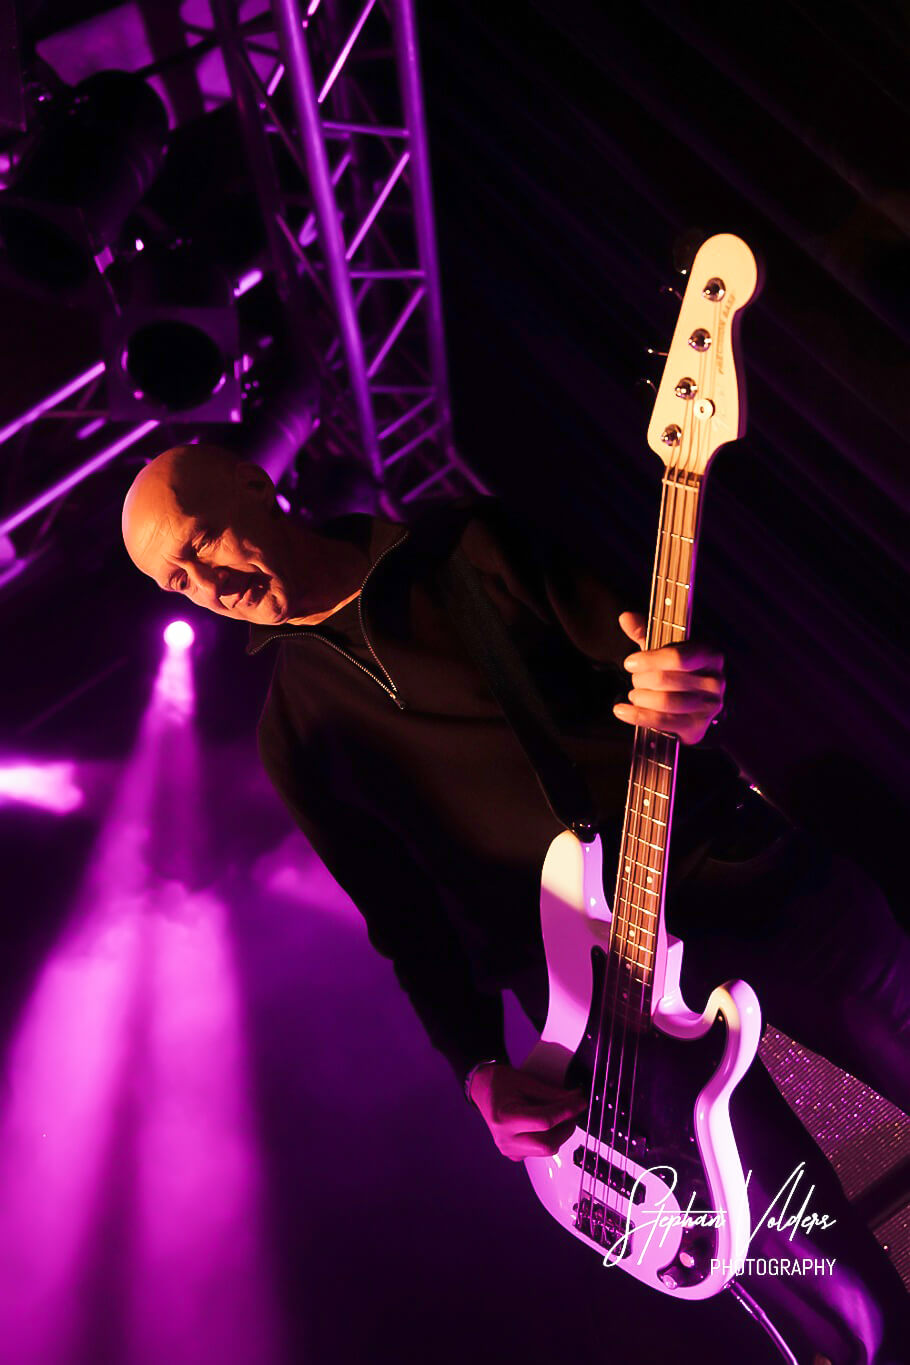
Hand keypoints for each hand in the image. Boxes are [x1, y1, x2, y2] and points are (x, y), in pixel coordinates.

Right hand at [468, 1062, 585, 1160]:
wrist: (483, 1090)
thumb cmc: (500, 1084)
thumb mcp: (527, 1082)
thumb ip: (553, 1094)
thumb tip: (576, 1099)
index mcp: (505, 1118)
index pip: (544, 1122)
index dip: (566, 1112)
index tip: (580, 1102)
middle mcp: (505, 1139)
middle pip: (547, 1144)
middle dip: (566, 1127)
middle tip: (573, 1111)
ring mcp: (509, 1149)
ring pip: (546, 1150)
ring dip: (559, 1134)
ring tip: (560, 1115)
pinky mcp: (514, 1154)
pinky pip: (539, 1152)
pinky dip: (549, 1138)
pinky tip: (547, 1125)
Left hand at [612, 611, 724, 745]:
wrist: (697, 703)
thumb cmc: (680, 672)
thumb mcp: (665, 649)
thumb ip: (646, 632)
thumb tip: (625, 617)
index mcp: (709, 655)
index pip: (678, 657)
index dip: (649, 660)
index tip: (630, 663)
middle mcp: (714, 681)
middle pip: (667, 680)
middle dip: (641, 680)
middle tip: (634, 679)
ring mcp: (708, 706)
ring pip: (665, 702)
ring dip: (641, 697)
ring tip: (633, 694)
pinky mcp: (697, 727)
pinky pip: (663, 721)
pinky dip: (637, 716)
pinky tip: (622, 710)